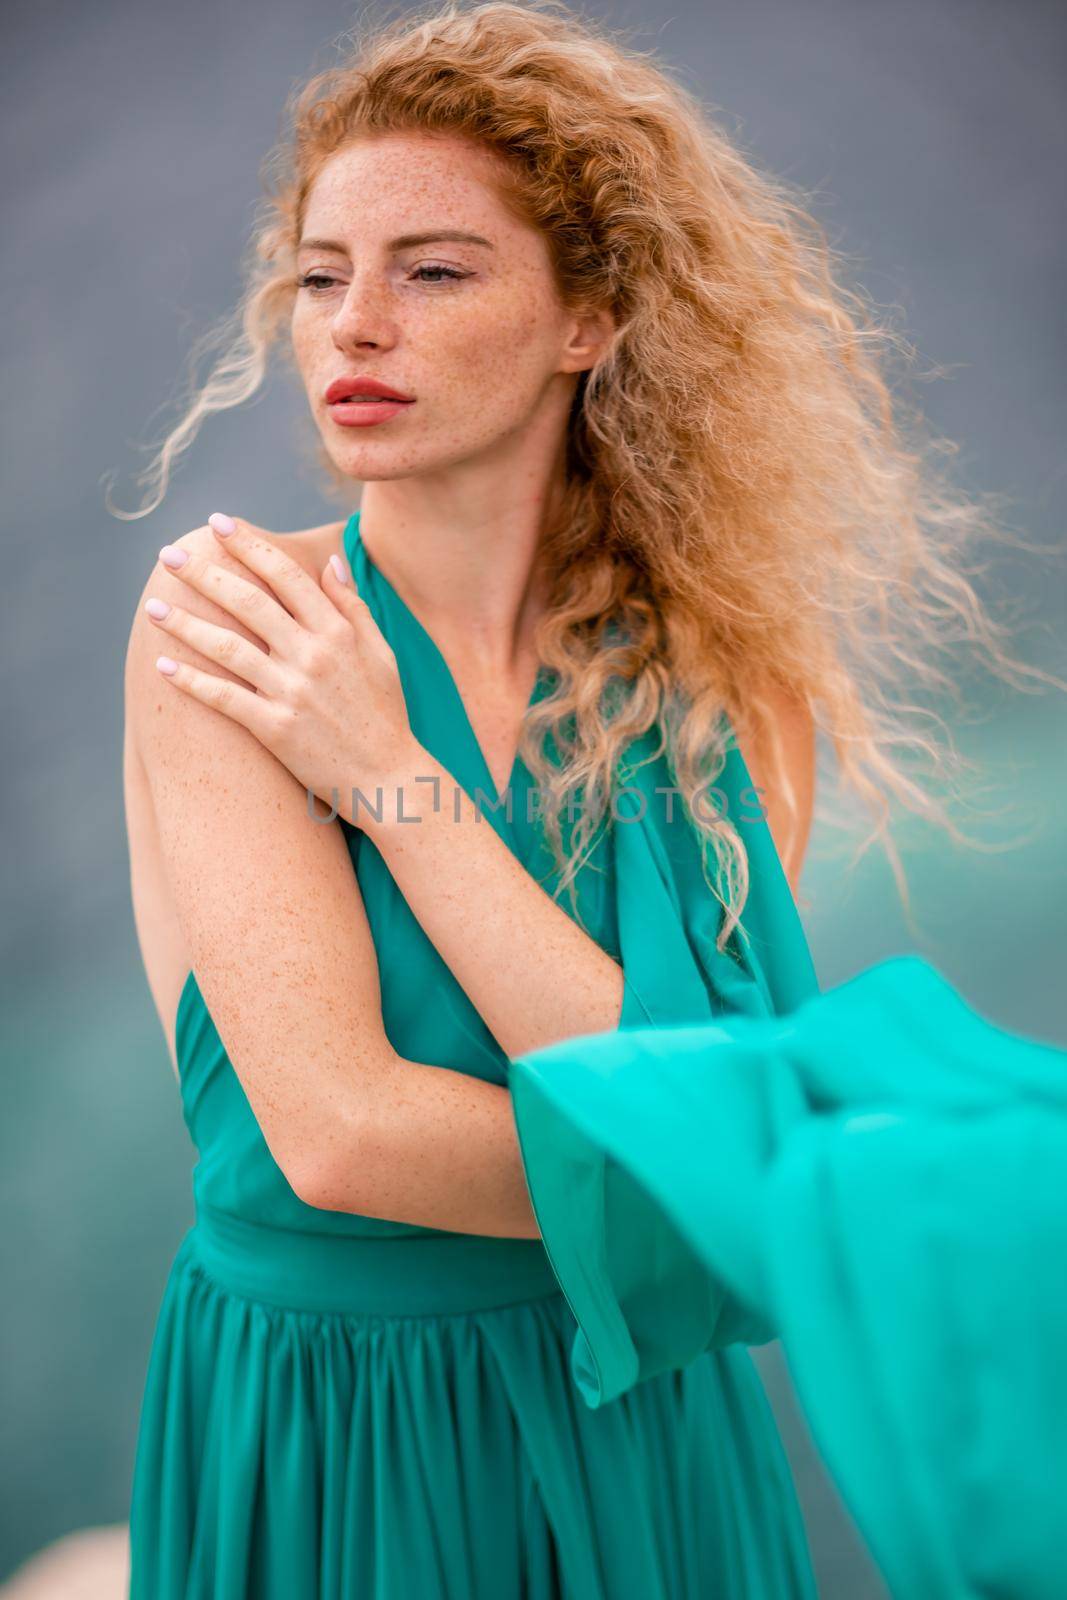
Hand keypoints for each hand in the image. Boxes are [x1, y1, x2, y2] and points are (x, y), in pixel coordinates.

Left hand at [146, 513, 420, 825]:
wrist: (390, 778)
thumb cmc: (386, 714)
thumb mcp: (381, 653)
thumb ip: (353, 606)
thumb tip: (330, 561)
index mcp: (338, 632)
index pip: (285, 576)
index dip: (249, 545)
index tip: (218, 524)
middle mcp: (313, 656)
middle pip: (248, 603)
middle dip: (204, 574)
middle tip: (169, 555)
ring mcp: (292, 692)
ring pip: (227, 648)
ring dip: (185, 624)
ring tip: (154, 606)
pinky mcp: (276, 728)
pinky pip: (224, 698)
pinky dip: (190, 681)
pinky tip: (162, 664)